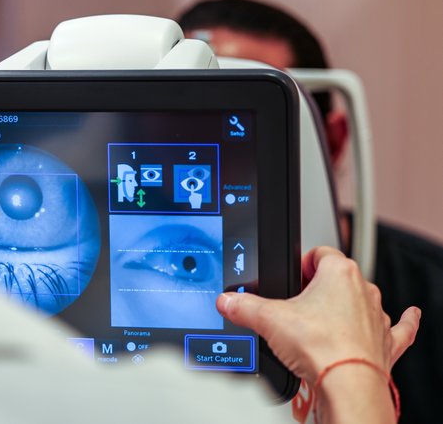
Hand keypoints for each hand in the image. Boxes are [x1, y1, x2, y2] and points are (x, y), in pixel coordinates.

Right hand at [216, 246, 420, 382]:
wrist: (346, 382)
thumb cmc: (319, 346)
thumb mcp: (268, 319)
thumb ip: (244, 306)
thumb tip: (228, 301)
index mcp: (339, 272)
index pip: (320, 252)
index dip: (302, 263)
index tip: (292, 274)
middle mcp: (363, 289)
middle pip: (338, 277)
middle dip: (318, 287)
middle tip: (297, 304)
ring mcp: (377, 316)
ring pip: (363, 301)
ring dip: (347, 307)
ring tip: (323, 322)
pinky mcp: (386, 342)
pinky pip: (400, 327)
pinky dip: (404, 323)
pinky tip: (408, 317)